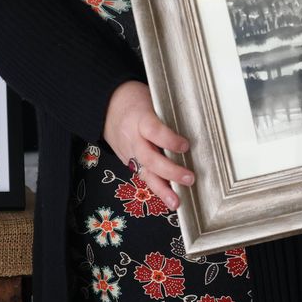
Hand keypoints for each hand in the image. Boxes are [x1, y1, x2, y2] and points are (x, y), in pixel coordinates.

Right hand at [103, 80, 192, 209]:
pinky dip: (155, 187)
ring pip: (144, 173)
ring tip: (175, 202)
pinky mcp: (127, 160)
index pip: (154, 131)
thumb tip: (195, 125)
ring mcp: (128, 151)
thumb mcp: (151, 99)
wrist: (105, 105)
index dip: (169, 140)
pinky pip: (142, 175)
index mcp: (139, 118)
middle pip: (150, 158)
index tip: (186, 146)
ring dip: (161, 190)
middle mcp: (132, 138)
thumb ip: (167, 114)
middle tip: (189, 178)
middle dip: (170, 172)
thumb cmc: (135, 99)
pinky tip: (168, 197)